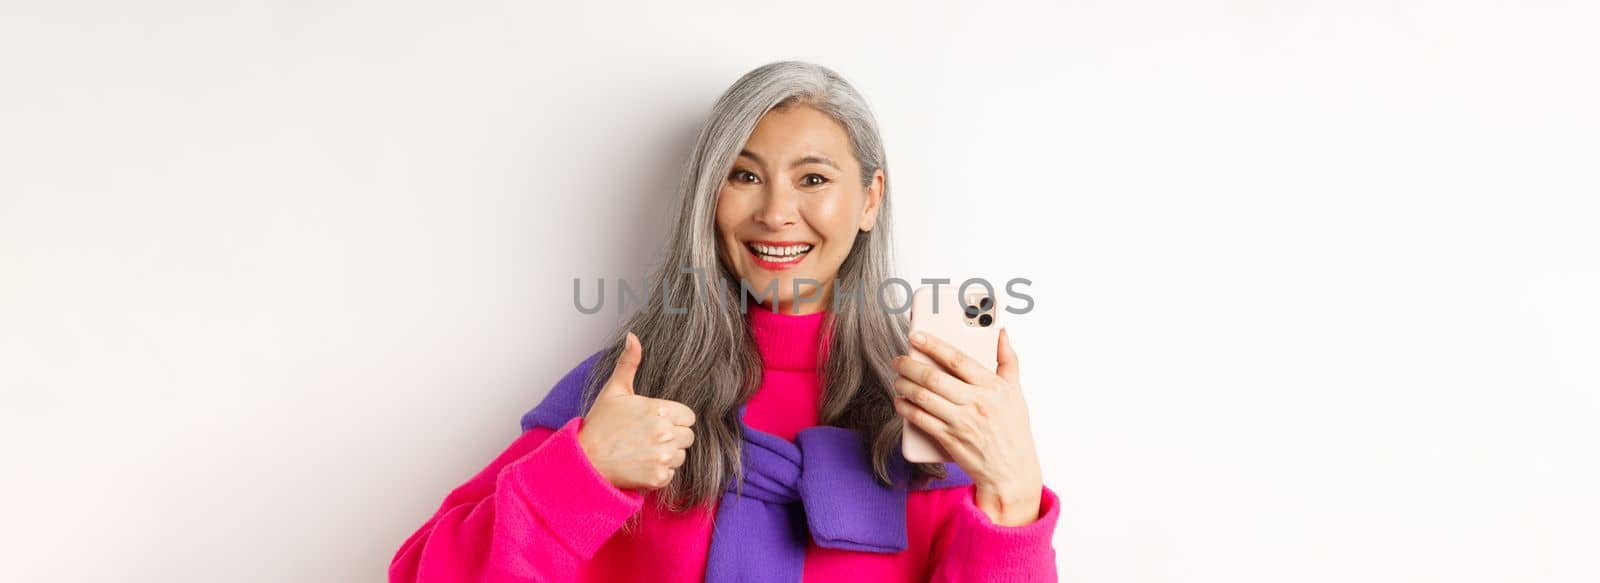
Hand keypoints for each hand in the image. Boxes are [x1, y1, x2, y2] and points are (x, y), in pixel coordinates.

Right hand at [578, 331, 696, 490]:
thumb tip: (633, 336)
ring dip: (667, 455)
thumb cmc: (600, 424)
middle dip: (673, 437)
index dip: (674, 419)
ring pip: (681, 455)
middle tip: (648, 437)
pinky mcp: (658, 477)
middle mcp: (665, 433)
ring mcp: (662, 457)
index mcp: (660, 410)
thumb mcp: (614, 390)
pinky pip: (671, 474)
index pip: (689, 417)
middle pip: (688, 436)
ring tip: (643, 450)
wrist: (584, 459)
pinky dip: (659, 472)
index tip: (656, 422)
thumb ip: (629, 362)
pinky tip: (641, 464)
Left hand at [892, 328, 1042, 525]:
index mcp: (993, 387)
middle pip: (934, 378)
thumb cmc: (1013, 430)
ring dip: (904, 385)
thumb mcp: (1016, 393)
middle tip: (898, 359)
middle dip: (910, 365)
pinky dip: (906, 408)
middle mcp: (977, 403)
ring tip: (898, 378)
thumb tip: (1001, 333)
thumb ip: (1008, 360)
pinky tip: (900, 401)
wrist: (1011, 472)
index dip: (933, 345)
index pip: (957, 359)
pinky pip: (921, 419)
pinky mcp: (949, 439)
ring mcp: (961, 422)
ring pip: (923, 397)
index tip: (917, 336)